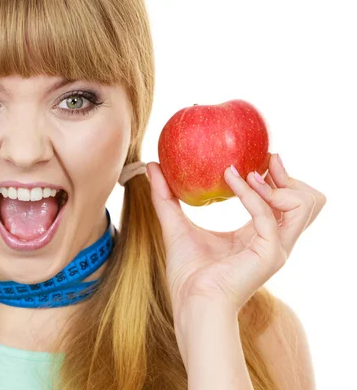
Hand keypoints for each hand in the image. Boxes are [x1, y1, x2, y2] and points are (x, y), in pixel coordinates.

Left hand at [147, 153, 325, 317]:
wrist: (191, 302)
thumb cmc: (187, 273)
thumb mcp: (175, 225)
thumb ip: (166, 196)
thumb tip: (153, 166)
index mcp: (259, 236)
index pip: (283, 202)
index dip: (278, 179)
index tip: (259, 157)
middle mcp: (274, 242)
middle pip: (306, 202)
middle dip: (290, 176)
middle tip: (265, 159)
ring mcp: (275, 248)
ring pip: (302, 206)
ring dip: (278, 183)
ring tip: (249, 171)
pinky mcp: (269, 254)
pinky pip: (267, 215)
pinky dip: (251, 194)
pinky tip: (231, 179)